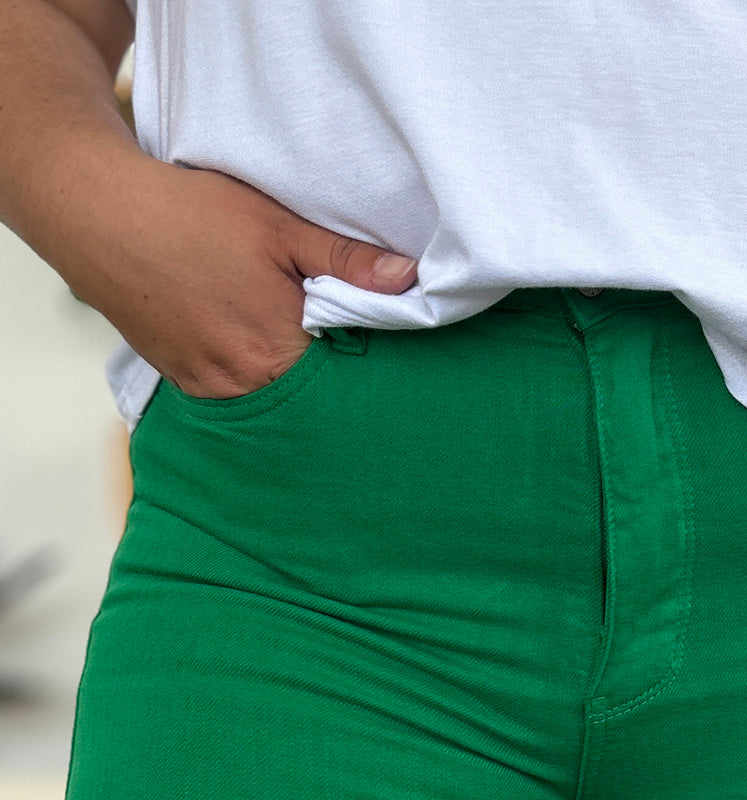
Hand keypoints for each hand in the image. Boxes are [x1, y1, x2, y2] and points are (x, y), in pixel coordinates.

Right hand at [62, 155, 417, 397]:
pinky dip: (251, 376)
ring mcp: (207, 388)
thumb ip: (343, 259)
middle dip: (327, 377)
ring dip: (287, 378)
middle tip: (341, 349)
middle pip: (306, 395)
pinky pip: (232, 392)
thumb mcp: (277, 226)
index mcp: (274, 353)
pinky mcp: (182, 382)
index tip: (373, 350)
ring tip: (294, 342)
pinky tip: (256, 346)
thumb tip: (408, 280)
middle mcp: (240, 385)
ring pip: (269, 396)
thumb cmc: (190, 216)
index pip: (341, 382)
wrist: (98, 217)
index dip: (360, 365)